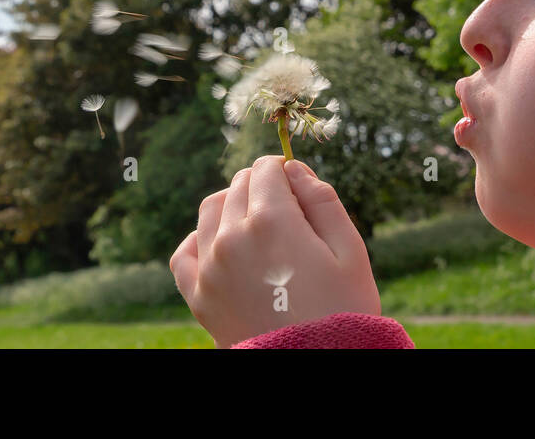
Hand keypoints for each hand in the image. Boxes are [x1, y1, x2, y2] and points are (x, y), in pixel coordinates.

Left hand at [170, 154, 381, 346]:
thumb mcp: (349, 249)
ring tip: (258, 225)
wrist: (315, 365)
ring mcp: (210, 268)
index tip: (299, 188)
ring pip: (211, 210)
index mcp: (272, 220)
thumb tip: (294, 168)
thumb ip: (322, 200)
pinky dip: (199, 239)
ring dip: (233, 205)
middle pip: (239, 185)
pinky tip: (221, 244)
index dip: (286, 172)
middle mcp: (232, 238)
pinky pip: (185, 253)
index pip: (267, 169)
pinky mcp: (198, 296)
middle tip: (288, 212)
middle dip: (264, 187)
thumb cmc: (342, 308)